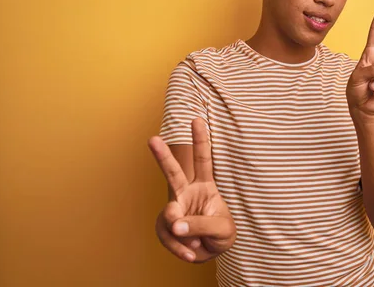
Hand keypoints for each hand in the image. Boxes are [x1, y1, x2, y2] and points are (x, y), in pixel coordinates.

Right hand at [149, 118, 235, 262]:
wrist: (210, 251)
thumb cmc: (221, 232)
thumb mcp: (222, 229)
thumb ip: (201, 224)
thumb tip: (174, 223)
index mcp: (205, 186)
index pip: (203, 160)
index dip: (200, 140)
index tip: (197, 120)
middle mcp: (186, 193)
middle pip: (173, 173)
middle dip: (162, 156)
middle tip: (152, 139)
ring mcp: (174, 210)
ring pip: (168, 214)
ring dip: (182, 233)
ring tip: (194, 244)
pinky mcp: (165, 227)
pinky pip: (167, 236)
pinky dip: (179, 248)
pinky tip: (190, 253)